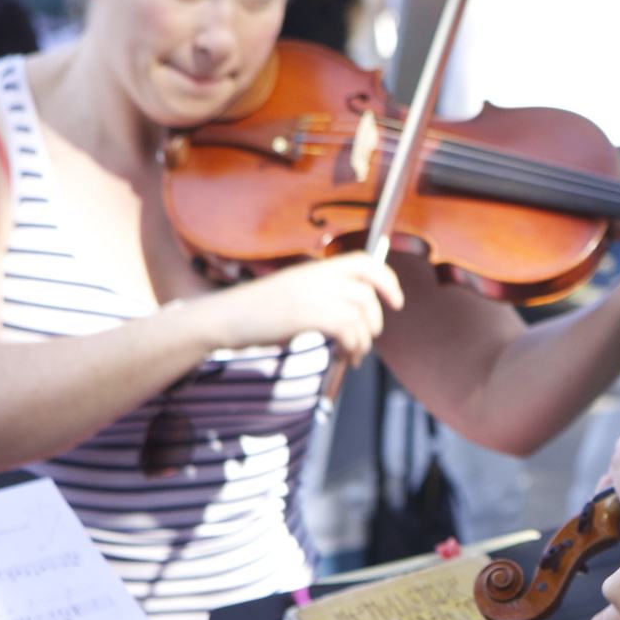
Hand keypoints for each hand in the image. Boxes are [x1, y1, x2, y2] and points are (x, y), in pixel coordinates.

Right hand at [191, 252, 402, 363]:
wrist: (223, 318)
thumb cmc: (255, 313)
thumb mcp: (293, 294)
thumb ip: (322, 297)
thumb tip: (352, 318)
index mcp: (314, 269)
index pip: (364, 261)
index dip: (387, 279)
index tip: (396, 300)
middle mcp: (315, 277)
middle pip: (367, 293)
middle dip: (376, 321)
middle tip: (367, 340)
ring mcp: (310, 294)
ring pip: (359, 313)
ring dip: (363, 340)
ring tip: (353, 355)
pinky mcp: (304, 314)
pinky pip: (346, 328)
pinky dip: (352, 346)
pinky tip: (345, 358)